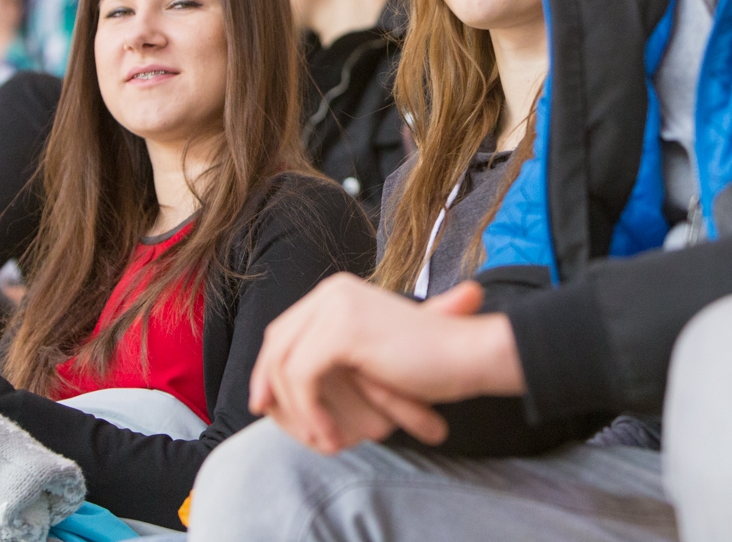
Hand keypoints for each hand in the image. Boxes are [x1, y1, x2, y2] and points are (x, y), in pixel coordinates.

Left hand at [249, 275, 524, 454]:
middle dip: (271, 389)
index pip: (282, 332)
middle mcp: (331, 291)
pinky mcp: (343, 329)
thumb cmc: (426, 363)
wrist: (468, 356)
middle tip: (276, 427)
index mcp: (336, 293)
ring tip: (323, 440)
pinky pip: (303, 378)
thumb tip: (264, 398)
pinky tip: (331, 435)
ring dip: (297, 412)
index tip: (265, 408)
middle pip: (277, 345)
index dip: (268, 371)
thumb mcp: (364, 360)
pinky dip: (311, 413)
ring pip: (286, 366)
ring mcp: (336, 305)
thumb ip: (324, 366)